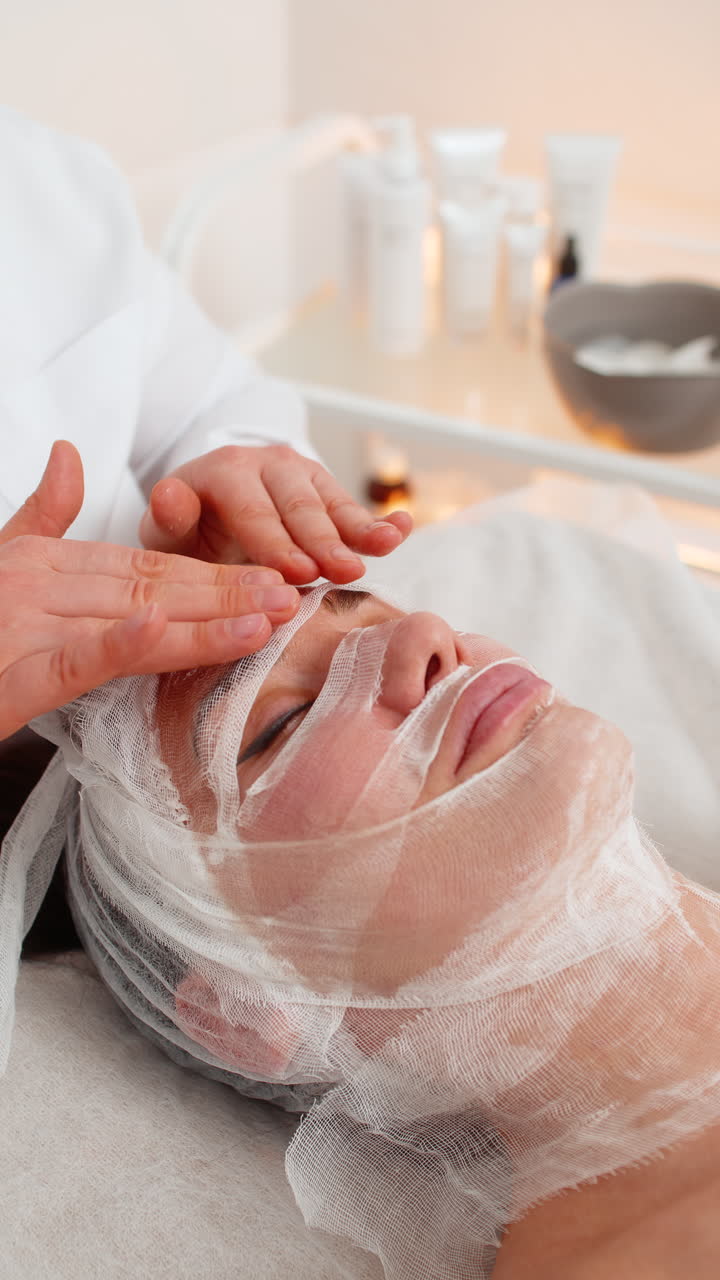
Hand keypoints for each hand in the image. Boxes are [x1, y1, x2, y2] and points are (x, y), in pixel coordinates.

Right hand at [0, 441, 299, 740]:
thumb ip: (38, 512)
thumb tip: (68, 451)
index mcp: (40, 564)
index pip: (141, 567)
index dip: (208, 571)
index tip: (269, 576)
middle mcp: (36, 586)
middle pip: (151, 586)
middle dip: (226, 592)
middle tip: (292, 594)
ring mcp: (23, 626)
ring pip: (130, 618)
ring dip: (203, 618)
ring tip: (265, 615)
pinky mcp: (12, 674)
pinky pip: (76, 657)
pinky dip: (119, 642)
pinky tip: (162, 629)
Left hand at [139, 444, 412, 582]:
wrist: (210, 514)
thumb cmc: (188, 534)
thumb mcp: (167, 533)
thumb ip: (167, 519)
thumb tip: (166, 495)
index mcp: (224, 470)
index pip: (252, 508)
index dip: (275, 542)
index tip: (296, 573)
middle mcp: (266, 463)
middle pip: (298, 505)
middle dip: (321, 540)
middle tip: (340, 572)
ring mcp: (302, 475)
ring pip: (331, 505)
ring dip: (358, 531)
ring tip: (381, 550)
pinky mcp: (328, 492)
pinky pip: (354, 508)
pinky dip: (381, 521)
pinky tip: (403, 528)